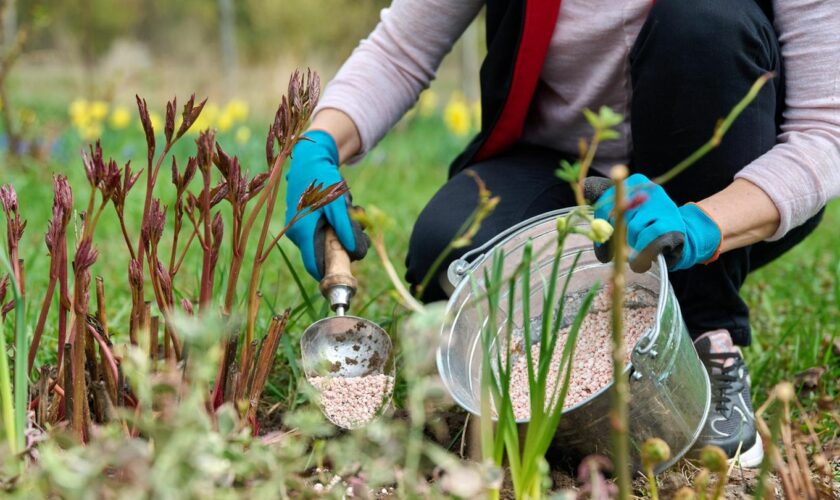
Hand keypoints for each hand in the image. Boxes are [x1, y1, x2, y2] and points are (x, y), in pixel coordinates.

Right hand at [285, 130, 367, 279]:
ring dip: (336, 236)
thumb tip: (354, 252)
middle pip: (319, 255)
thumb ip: (345, 228)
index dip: (329, 273)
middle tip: (357, 236)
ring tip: (350, 216)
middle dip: (339, 249)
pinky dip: (330, 227)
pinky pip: (316, 233)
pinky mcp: (300, 221)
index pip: (313, 266)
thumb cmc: (323, 180)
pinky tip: (339, 212)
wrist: (309, 158)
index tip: (346, 272)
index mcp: (303, 232)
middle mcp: (296, 233)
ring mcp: (296, 227)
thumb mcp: (338, 204)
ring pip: (319, 243)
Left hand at [585, 174, 721, 271]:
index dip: (601, 222)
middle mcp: (649, 189)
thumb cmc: (647, 225)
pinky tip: (644, 258)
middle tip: (619, 250)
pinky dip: (642, 254)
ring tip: (637, 251)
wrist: (681, 237)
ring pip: (632, 229)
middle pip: (617, 215)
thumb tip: (583, 191)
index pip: (606, 199)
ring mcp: (662, 205)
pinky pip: (646, 240)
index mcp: (636, 181)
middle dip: (615, 237)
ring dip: (631, 246)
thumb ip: (606, 204)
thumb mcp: (627, 212)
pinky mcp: (670, 223)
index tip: (603, 236)